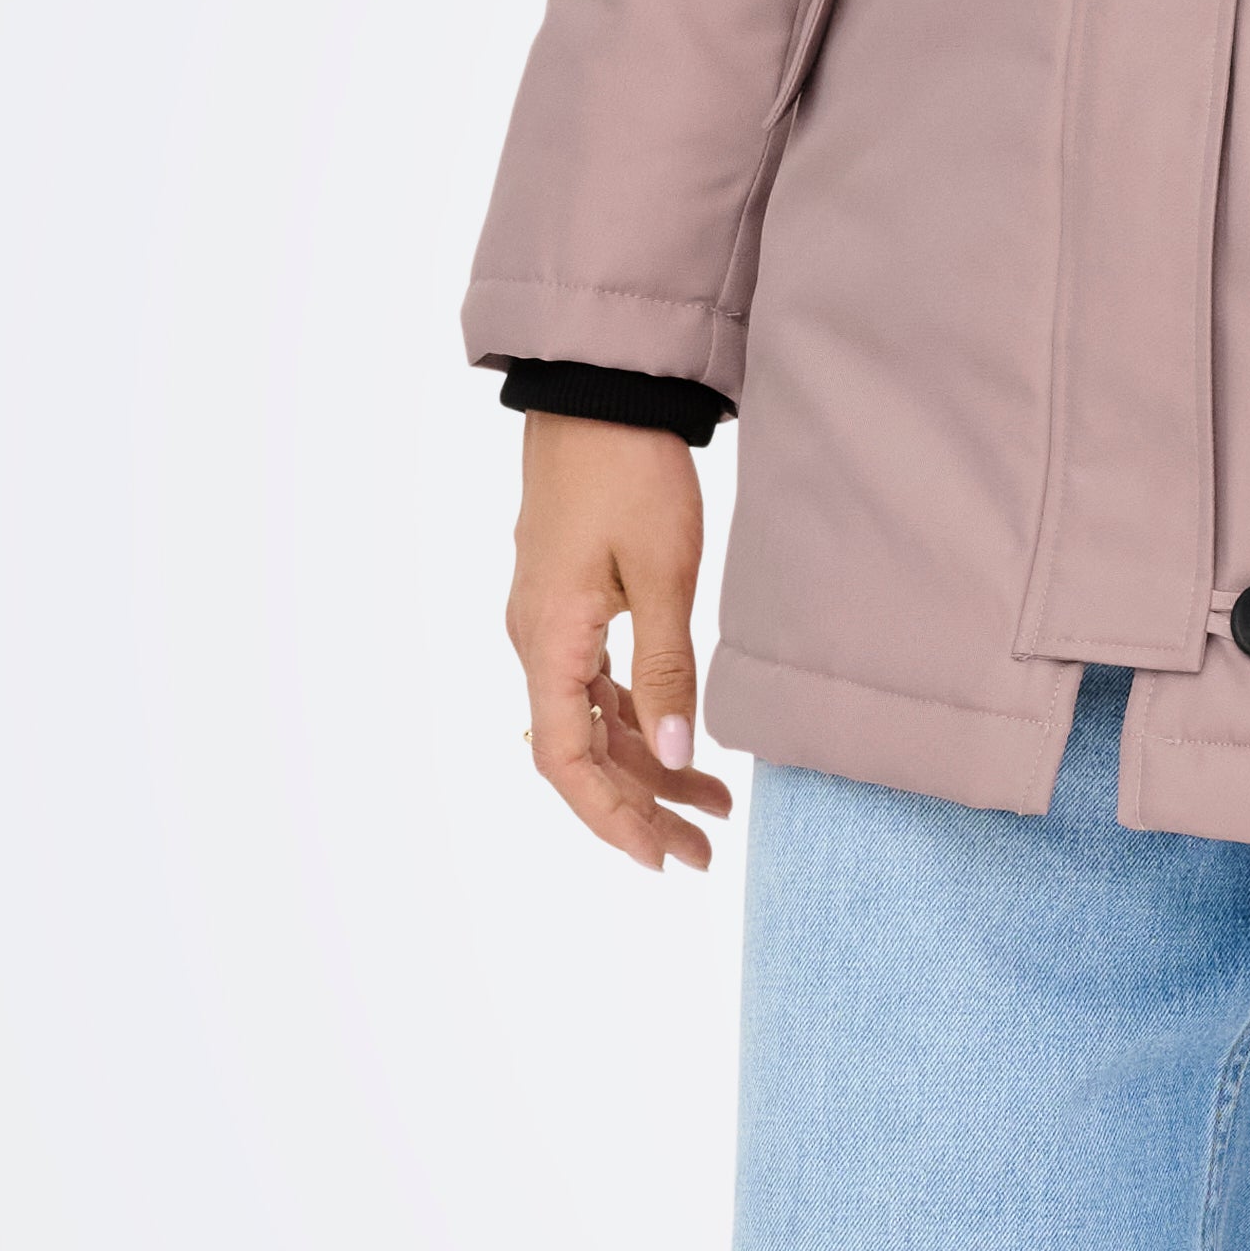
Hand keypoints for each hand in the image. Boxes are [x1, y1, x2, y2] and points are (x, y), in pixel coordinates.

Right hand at [508, 416, 734, 874]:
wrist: (600, 393)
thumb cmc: (630, 472)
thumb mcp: (663, 574)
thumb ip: (666, 672)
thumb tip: (675, 757)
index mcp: (549, 642)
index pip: (568, 762)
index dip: (612, 818)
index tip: (659, 857)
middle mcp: (536, 642)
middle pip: (581, 754)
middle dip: (640, 807)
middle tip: (703, 850)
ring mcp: (549, 623)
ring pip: (593, 721)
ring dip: (646, 766)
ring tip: (713, 804)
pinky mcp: (568, 602)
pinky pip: (594, 684)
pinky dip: (638, 720)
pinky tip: (680, 741)